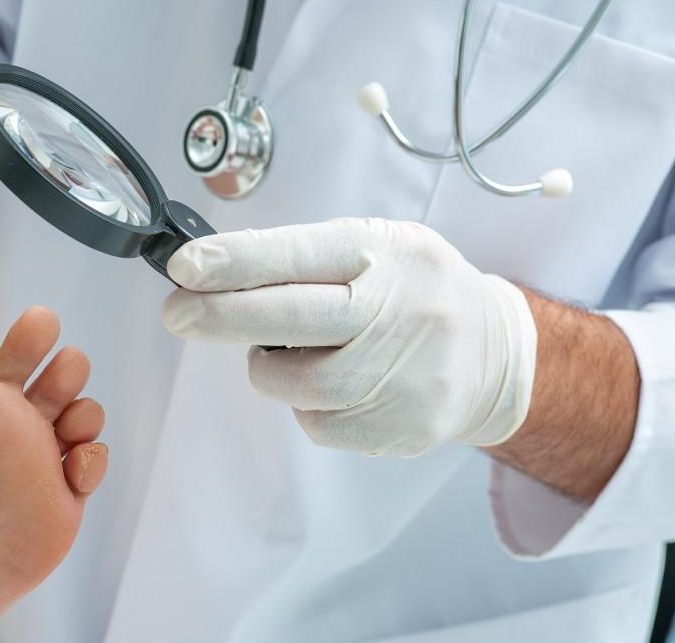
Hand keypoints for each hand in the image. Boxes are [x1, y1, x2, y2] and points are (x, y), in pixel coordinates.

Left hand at [162, 218, 536, 455]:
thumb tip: (213, 274)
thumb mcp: (376, 247)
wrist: (496, 354)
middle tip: (178, 313)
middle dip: (221, 316)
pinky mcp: (400, 427)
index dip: (235, 262)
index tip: (184, 267)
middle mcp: (398, 311)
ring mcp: (402, 375)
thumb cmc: (415, 290)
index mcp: (386, 253)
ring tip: (291, 350)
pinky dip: (308, 403)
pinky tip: (338, 382)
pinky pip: (318, 422)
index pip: (298, 254)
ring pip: (295, 382)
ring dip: (270, 368)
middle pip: (290, 318)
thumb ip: (303, 258)